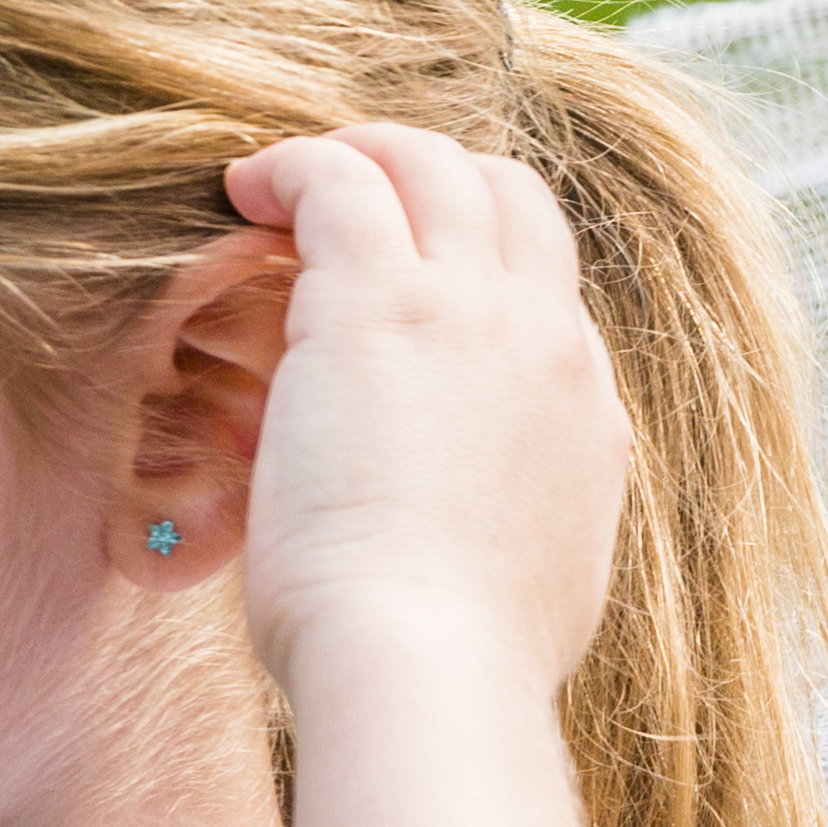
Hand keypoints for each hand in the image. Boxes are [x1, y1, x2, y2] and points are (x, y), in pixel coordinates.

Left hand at [214, 124, 627, 702]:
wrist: (435, 672)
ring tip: (287, 178)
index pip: (545, 301)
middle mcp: (544, 344)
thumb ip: (518, 536)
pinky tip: (244, 188)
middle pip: (512, 200)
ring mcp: (472, 313)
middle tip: (358, 194)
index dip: (477, 276)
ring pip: (435, 166)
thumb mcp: (530, 595)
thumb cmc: (454, 671)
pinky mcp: (377, 304)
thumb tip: (482, 538)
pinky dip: (294, 167)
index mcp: (582, 415)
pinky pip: (341, 181)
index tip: (411, 291)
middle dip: (437, 179)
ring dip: (363, 154)